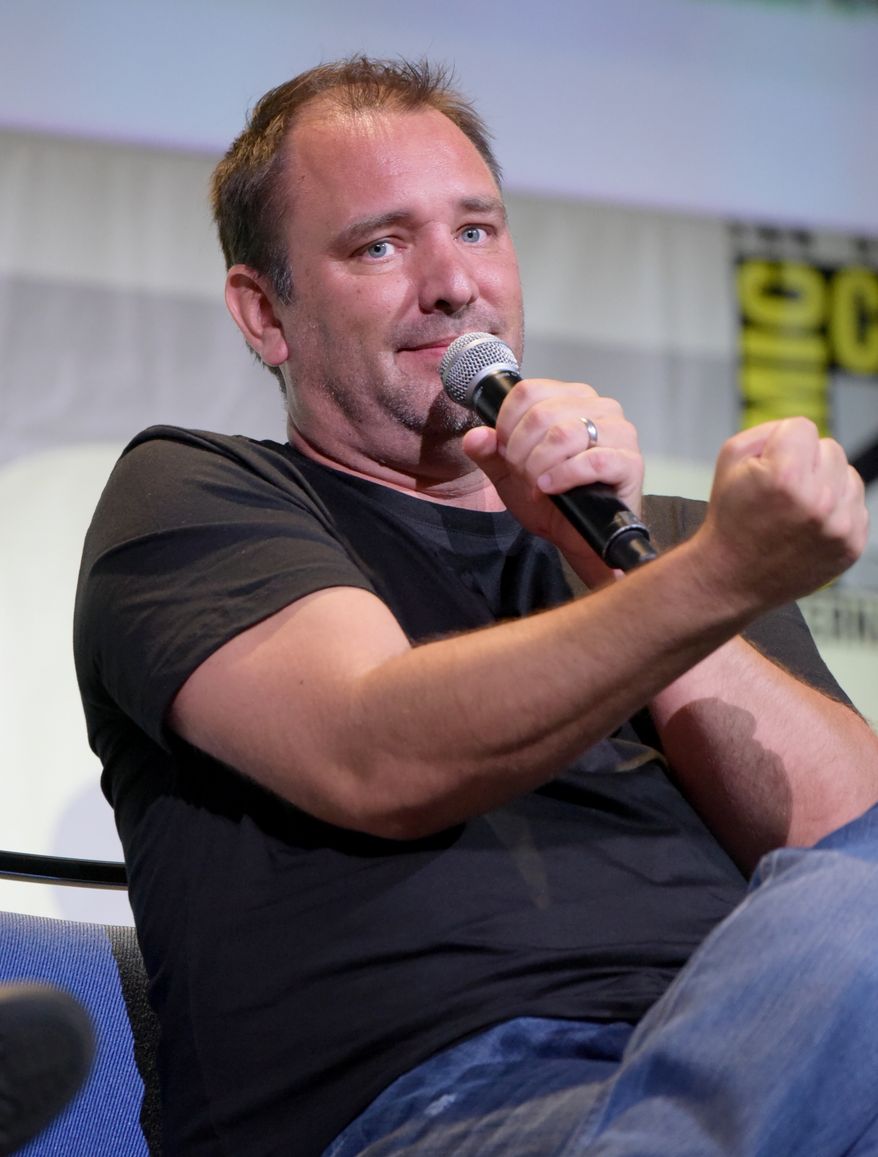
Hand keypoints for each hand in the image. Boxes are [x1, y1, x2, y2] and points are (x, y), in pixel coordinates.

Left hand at [463, 378, 643, 578]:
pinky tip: (551, 488)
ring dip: (540, 465)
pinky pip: (593, 460)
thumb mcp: (508, 474)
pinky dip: (563, 476)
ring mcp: (619, 433)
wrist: (576, 536)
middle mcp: (599, 407)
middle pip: (542, 414)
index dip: (506, 425)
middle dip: (521, 451)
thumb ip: (489, 453)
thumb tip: (475, 437)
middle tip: (523, 474)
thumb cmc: (550, 499)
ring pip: (565, 434)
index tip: (506, 452)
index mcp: (571, 398)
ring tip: (537, 484)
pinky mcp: (630, 462)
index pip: (527, 391)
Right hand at [697, 417, 867, 609]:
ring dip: (826, 485)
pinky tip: (809, 526)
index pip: (803, 427)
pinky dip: (836, 511)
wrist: (732, 577)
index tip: (767, 469)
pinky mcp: (851, 545)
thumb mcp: (729, 460)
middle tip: (781, 493)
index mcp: (785, 477)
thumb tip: (801, 432)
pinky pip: (856, 506)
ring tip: (796, 509)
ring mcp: (839, 527)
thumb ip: (768, 430)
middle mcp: (818, 502)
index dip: (781, 443)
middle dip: (806, 463)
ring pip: (848, 475)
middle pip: (831, 448)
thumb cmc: (731, 519)